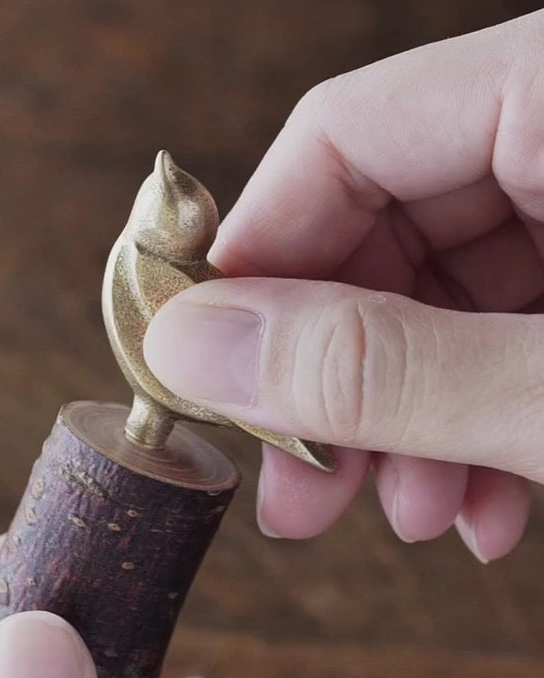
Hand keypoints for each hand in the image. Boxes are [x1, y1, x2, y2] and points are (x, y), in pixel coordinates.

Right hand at [144, 11, 543, 561]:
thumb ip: (379, 367)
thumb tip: (192, 348)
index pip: (341, 138)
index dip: (252, 263)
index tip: (205, 375)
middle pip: (381, 230)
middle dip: (335, 382)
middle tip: (302, 489)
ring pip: (439, 299)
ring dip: (402, 424)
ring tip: (413, 517)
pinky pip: (506, 329)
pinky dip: (475, 423)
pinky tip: (479, 505)